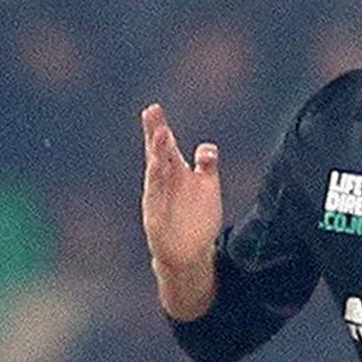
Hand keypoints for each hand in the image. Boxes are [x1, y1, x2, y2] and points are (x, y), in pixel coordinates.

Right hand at [140, 104, 222, 272]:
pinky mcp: (155, 217)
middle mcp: (164, 182)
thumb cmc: (196, 217)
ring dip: (157, 154)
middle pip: (158, 154)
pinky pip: (155, 198)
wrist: (189, 253)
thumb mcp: (206, 187)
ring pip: (156, 173)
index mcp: (175, 172)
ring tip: (160, 134)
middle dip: (155, 135)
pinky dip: (156, 183)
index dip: (160, 128)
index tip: (153, 108)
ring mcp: (158, 198)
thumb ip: (207, 166)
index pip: (166, 146)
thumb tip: (208, 147)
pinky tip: (157, 167)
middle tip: (153, 113)